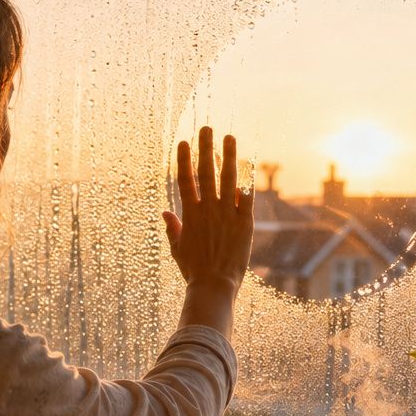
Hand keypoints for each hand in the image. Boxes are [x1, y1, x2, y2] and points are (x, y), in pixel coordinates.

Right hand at [163, 126, 254, 289]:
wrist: (214, 286)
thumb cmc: (193, 270)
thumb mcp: (177, 249)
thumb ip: (173, 228)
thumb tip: (166, 214)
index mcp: (190, 214)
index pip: (185, 179)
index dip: (184, 159)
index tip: (184, 142)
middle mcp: (208, 209)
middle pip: (206, 172)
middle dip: (205, 148)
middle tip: (206, 129)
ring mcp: (227, 214)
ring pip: (228, 178)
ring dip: (228, 156)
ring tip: (229, 137)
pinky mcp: (245, 223)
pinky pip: (247, 196)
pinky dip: (247, 180)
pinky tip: (249, 164)